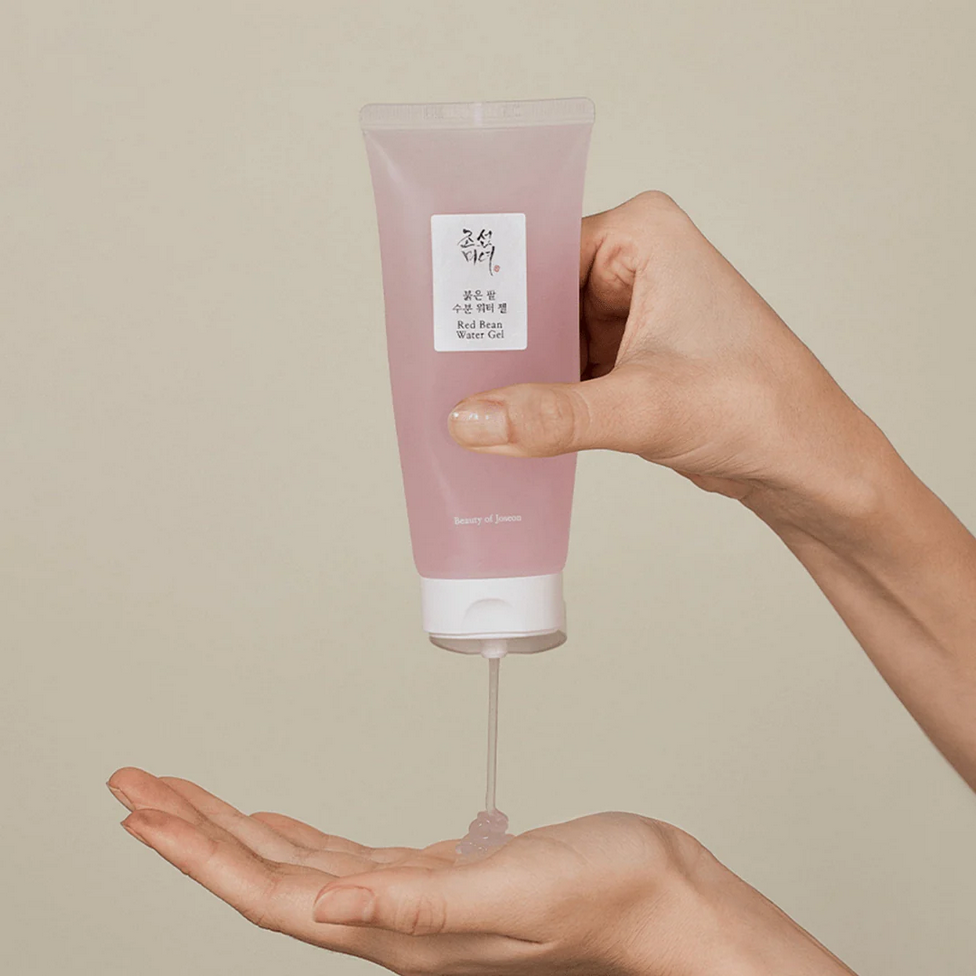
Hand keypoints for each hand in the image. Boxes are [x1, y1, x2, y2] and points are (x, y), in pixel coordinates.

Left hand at [108, 768, 853, 974]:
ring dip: (234, 829)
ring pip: (294, 862)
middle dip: (194, 829)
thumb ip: (418, 901)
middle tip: (138, 785)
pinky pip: (340, 854)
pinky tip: (279, 825)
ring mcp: (407, 899)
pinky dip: (295, 835)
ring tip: (186, 798)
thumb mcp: (509, 896)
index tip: (143, 808)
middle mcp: (388, 920)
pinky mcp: (433, 876)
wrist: (655, 896)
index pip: (267, 891)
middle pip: (264, 874)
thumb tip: (329, 903)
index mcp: (395, 928)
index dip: (197, 852)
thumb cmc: (600, 895)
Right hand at [447, 191, 894, 531]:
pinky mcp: (630, 354)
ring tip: (464, 398)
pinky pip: (564, 365)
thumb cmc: (761, 409)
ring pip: (547, 334)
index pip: (537, 249)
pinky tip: (506, 417)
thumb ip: (553, 415)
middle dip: (499, 338)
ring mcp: (632, 309)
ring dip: (516, 371)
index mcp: (643, 235)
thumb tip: (470, 420)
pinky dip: (539, 393)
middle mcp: (636, 262)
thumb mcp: (644, 407)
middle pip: (536, 293)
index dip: (487, 290)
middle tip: (442, 370)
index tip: (438, 324)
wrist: (806, 465)